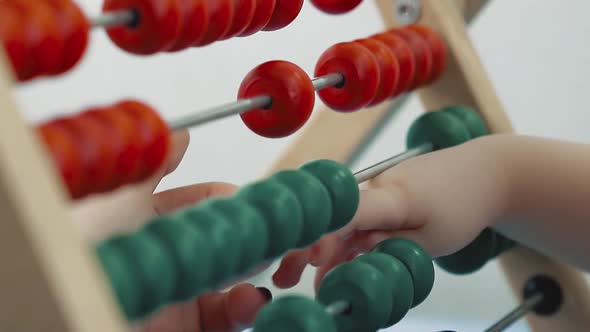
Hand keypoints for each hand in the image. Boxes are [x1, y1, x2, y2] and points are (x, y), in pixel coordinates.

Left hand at [71, 130, 271, 330]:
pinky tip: (250, 298)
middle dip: (253, 232)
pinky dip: (248, 307)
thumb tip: (181, 132)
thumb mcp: (120, 197)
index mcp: (151, 224)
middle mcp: (168, 259)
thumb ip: (155, 162)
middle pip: (225, 240)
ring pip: (235, 278)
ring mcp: (181, 295)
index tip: (250, 197)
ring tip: (266, 259)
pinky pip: (231, 317)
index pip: (201, 203)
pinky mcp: (191, 328)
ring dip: (257, 267)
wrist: (82, 314)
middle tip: (271, 228)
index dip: (229, 198)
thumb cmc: (90, 258)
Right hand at [272, 136, 510, 289]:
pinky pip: (360, 219)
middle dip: (307, 249)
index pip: (348, 213)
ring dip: (326, 251)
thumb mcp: (432, 240)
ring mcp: (379, 190)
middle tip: (285, 278)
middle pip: (337, 220)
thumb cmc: (464, 206)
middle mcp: (377, 187)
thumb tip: (353, 253)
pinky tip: (333, 265)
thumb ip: (390, 246)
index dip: (325, 234)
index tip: (309, 258)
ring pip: (346, 223)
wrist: (486, 172)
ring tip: (306, 282)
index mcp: (392, 196)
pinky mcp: (385, 195)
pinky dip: (347, 242)